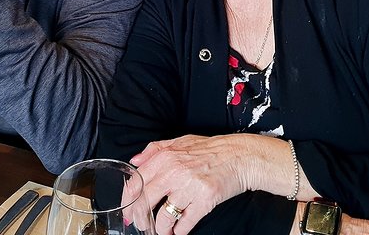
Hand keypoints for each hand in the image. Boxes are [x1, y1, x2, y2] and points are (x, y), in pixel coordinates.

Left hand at [127, 134, 262, 234]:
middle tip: (143, 225)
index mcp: (165, 157)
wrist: (239, 156)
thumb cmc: (211, 150)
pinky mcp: (204, 200)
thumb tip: (134, 161)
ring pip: (164, 217)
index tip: (129, 211)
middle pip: (146, 202)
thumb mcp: (180, 141)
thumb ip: (154, 150)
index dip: (129, 201)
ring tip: (163, 231)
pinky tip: (179, 231)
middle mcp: (173, 171)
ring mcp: (189, 187)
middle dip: (141, 219)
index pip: (136, 182)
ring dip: (161, 229)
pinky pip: (185, 223)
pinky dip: (179, 231)